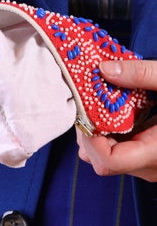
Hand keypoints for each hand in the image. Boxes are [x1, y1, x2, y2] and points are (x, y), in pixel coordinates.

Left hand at [77, 60, 156, 181]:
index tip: (84, 112)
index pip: (108, 161)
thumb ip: (141, 75)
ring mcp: (149, 164)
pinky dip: (107, 133)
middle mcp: (151, 165)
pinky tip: (112, 112)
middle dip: (88, 132)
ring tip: (99, 106)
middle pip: (101, 158)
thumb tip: (103, 70)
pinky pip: (117, 150)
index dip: (89, 139)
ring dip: (95, 132)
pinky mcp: (147, 156)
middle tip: (88, 104)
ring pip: (106, 156)